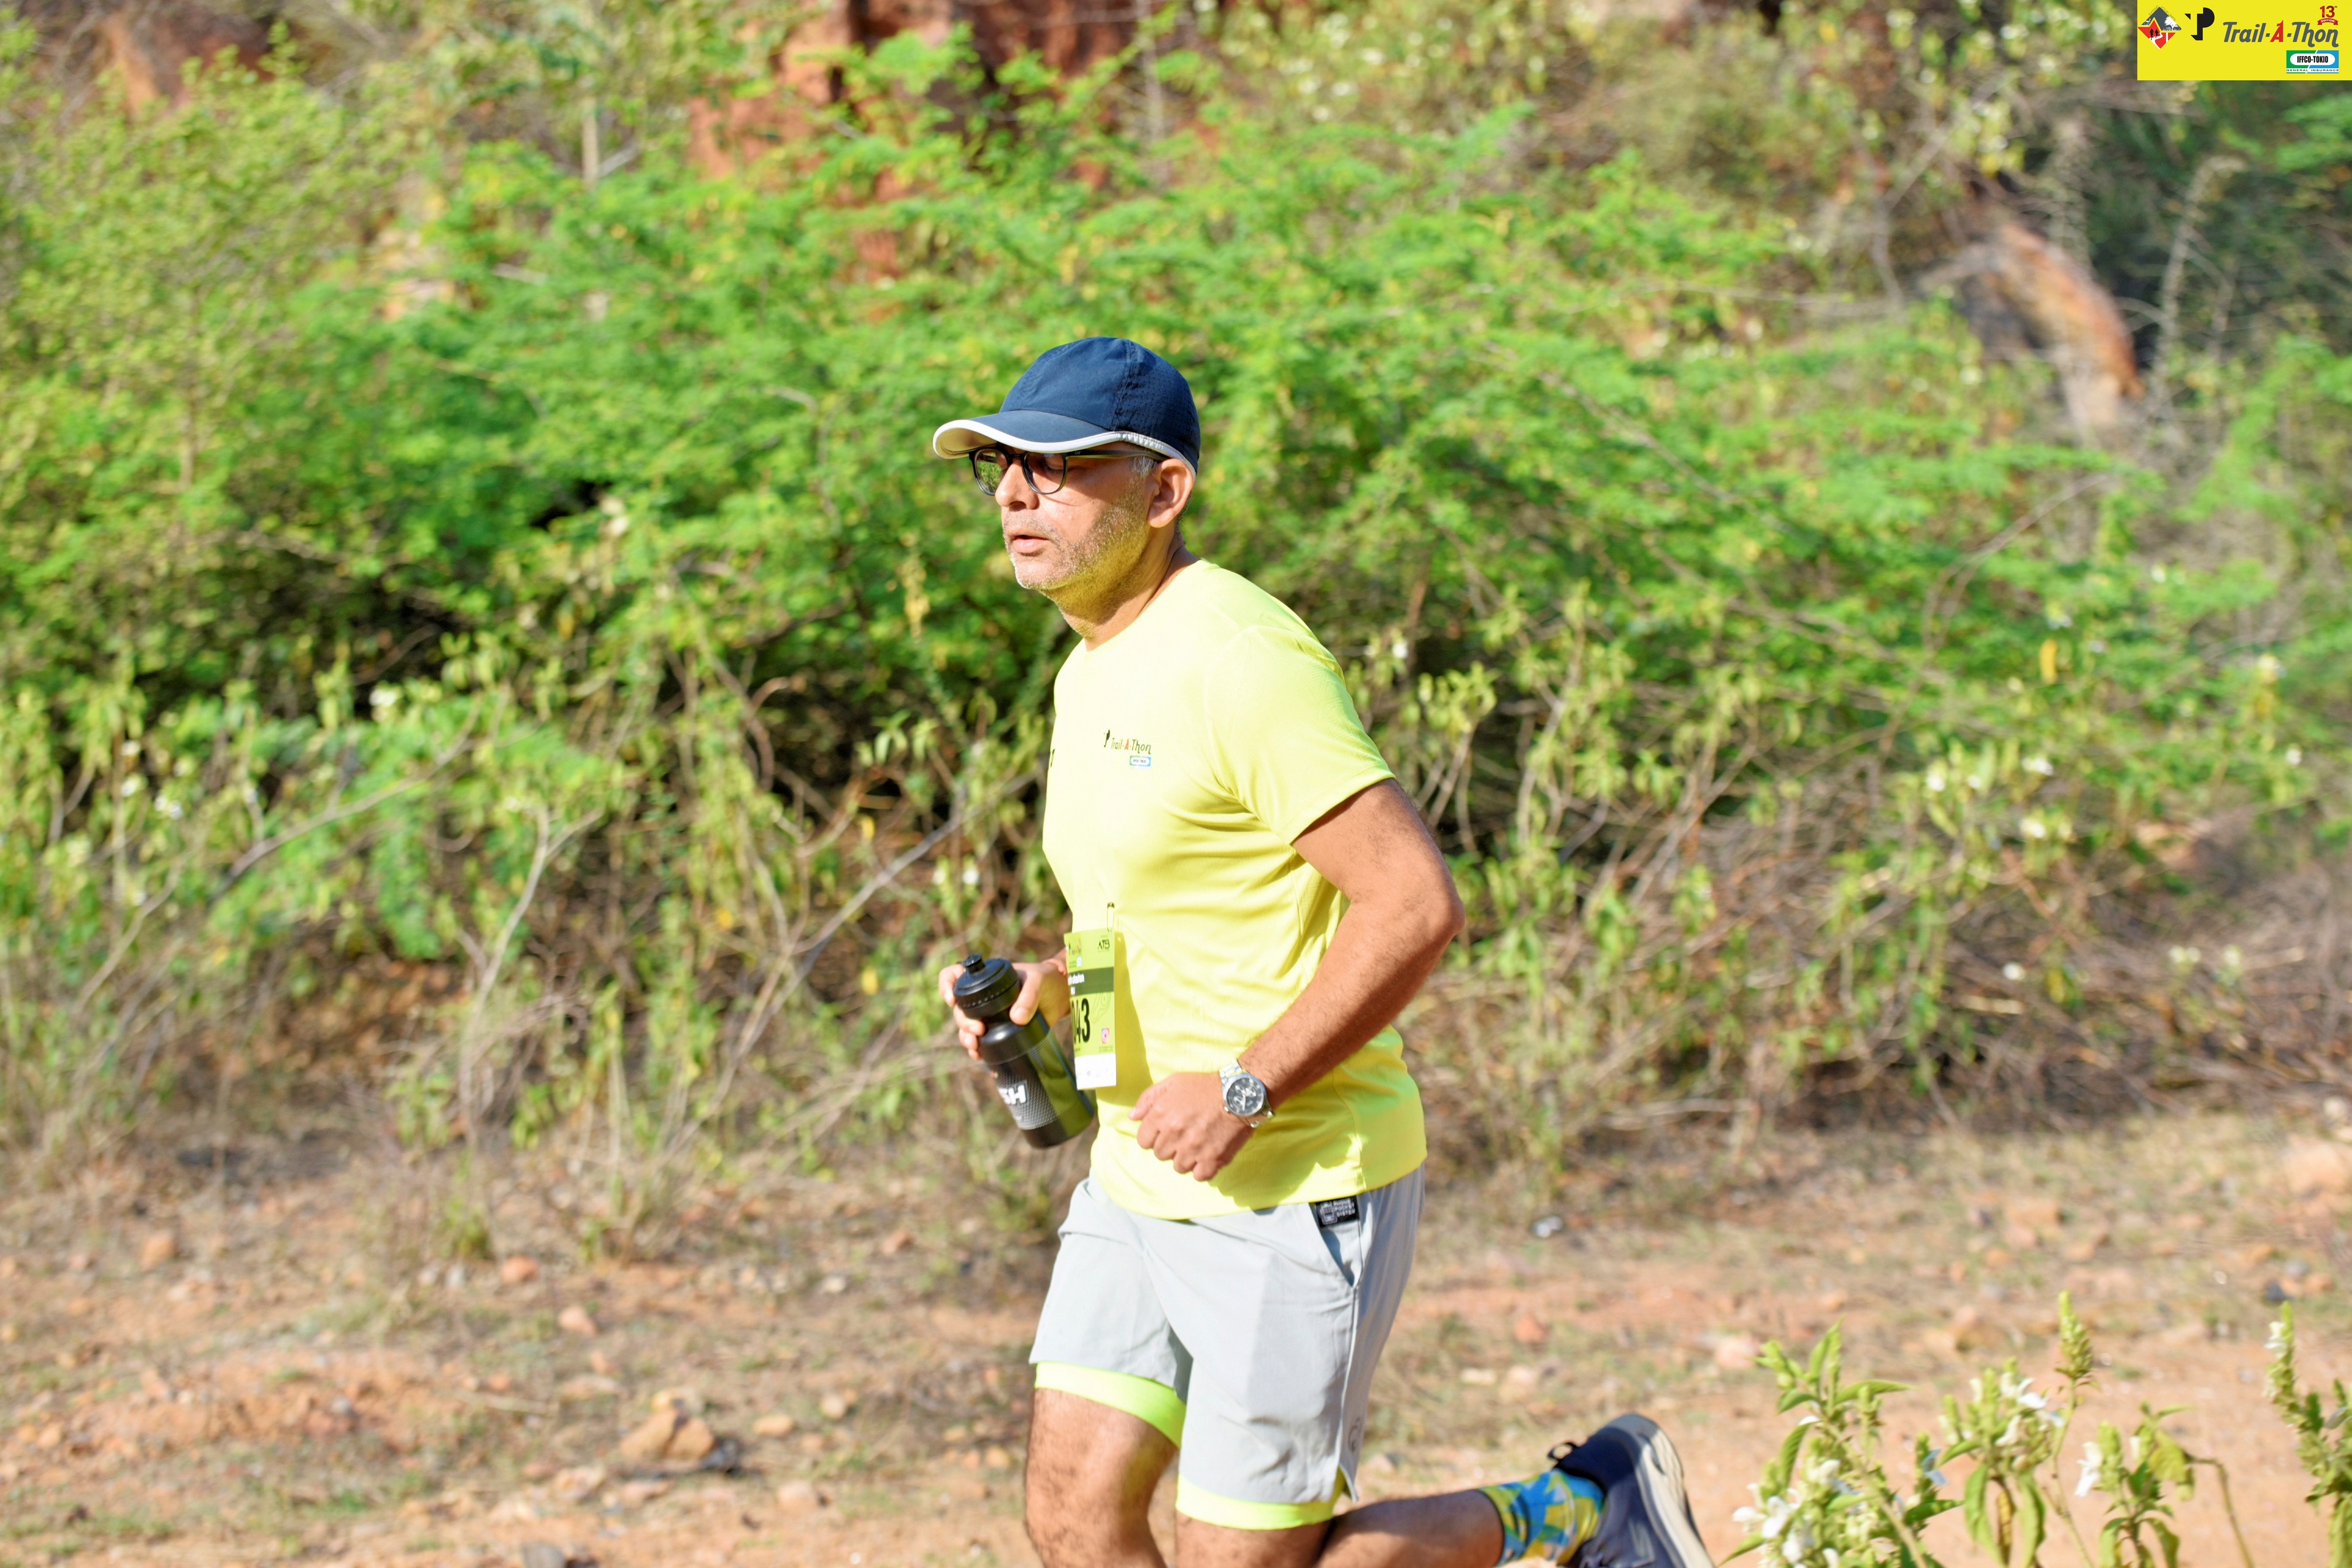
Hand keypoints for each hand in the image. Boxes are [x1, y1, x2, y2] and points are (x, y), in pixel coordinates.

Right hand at [936, 953, 1068, 1062]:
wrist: (1060, 996)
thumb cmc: (1046, 980)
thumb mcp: (1038, 981)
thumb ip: (1028, 996)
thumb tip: (1016, 1019)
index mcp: (986, 978)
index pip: (954, 975)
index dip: (946, 985)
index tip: (952, 1000)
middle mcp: (983, 997)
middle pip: (959, 1009)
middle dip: (963, 1022)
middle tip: (978, 1030)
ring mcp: (989, 1015)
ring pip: (966, 1028)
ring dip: (966, 1038)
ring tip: (976, 1047)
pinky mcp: (999, 1031)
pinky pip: (981, 1042)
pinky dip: (978, 1051)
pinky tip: (981, 1057)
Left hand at [1130, 1072, 1253, 1182]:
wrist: (1240, 1093)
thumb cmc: (1205, 1086)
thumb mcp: (1173, 1082)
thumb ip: (1148, 1099)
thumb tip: (1133, 1118)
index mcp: (1160, 1115)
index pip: (1144, 1141)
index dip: (1154, 1137)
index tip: (1167, 1131)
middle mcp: (1174, 1134)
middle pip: (1161, 1155)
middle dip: (1171, 1147)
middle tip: (1186, 1135)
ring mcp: (1192, 1149)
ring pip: (1179, 1167)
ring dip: (1187, 1158)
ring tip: (1198, 1144)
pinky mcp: (1212, 1159)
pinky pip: (1199, 1176)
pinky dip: (1203, 1168)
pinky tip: (1208, 1155)